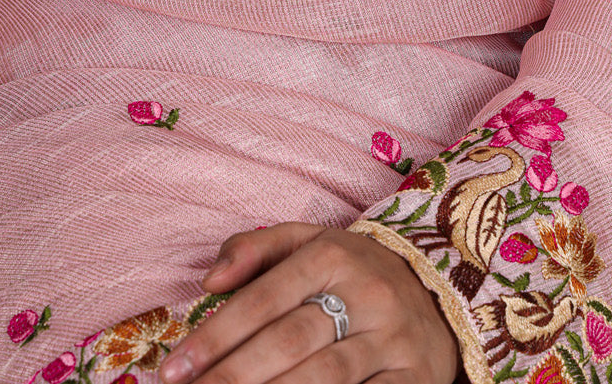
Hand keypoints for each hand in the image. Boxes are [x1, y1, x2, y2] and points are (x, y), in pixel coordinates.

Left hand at [157, 222, 459, 383]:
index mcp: (334, 254)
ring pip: (324, 378)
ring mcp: (393, 339)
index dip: (215, 336)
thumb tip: (210, 279)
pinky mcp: (415, 378)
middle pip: (289, 342)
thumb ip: (256, 248)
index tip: (174, 370)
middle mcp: (367, 293)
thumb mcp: (310, 242)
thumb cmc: (354, 272)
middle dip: (233, 376)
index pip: (264, 298)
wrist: (438, 291)